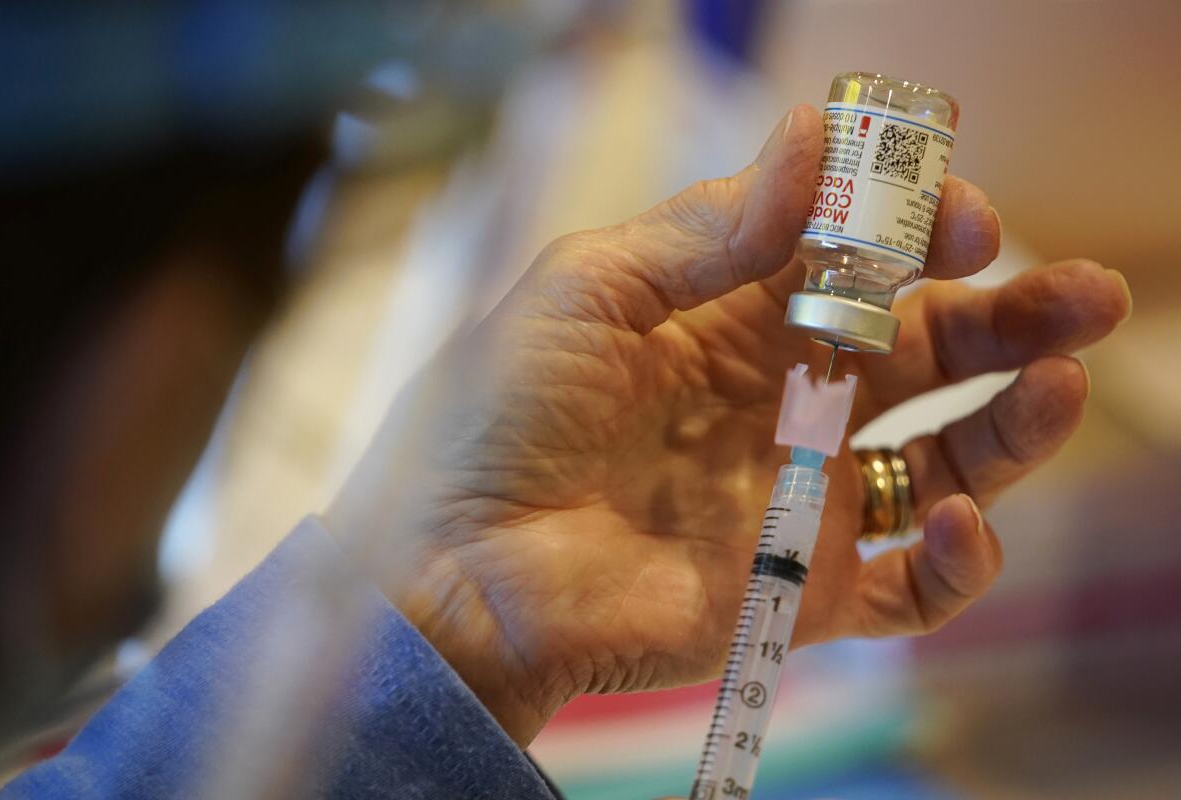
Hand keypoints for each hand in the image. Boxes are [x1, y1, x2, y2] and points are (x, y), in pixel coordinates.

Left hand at [328, 105, 1130, 746]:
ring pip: (945, 458)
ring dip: (1015, 425)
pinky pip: (912, 586)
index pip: (859, 266)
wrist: (449, 569)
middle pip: (925, 354)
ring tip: (1052, 384)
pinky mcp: (802, 591)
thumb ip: (711, 226)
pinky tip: (959, 520)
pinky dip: (960, 561)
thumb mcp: (589, 290)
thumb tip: (817, 135)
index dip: (920, 236)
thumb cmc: (497, 418)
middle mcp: (779, 402)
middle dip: (1008, 317)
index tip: (963, 220)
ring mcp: (798, 498)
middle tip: (1082, 293)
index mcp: (729, 319)